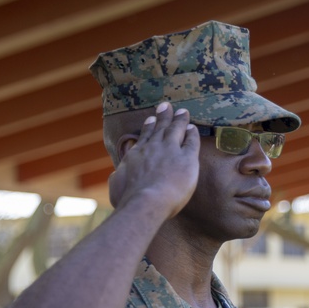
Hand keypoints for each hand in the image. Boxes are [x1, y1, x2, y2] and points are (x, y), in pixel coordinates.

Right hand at [108, 102, 200, 219]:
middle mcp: (153, 148)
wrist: (145, 202)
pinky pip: (191, 142)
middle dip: (163, 116)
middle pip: (160, 128)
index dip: (148, 128)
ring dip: (179, 120)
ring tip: (183, 111)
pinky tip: (194, 129)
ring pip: (176, 130)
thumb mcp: (116, 187)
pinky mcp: (186, 159)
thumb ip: (116, 179)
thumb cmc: (129, 199)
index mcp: (136, 155)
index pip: (144, 138)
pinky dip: (193, 134)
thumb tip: (114, 174)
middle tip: (166, 106)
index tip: (150, 119)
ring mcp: (170, 151)